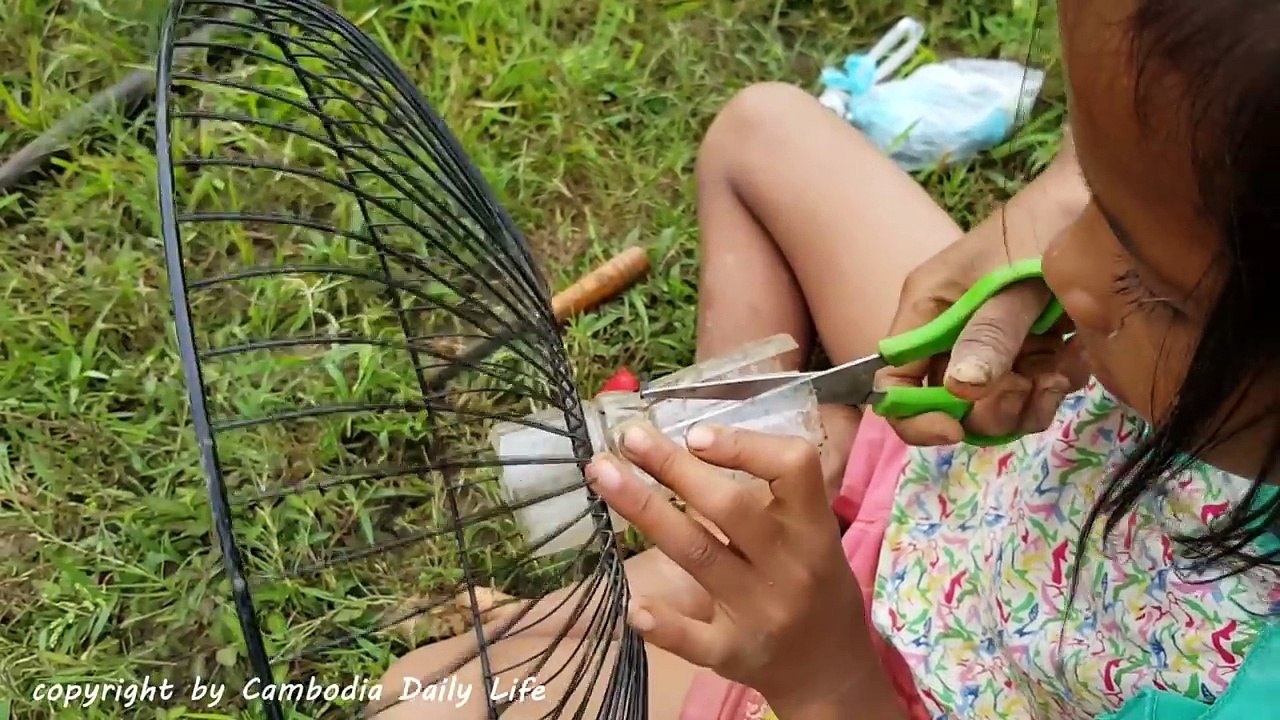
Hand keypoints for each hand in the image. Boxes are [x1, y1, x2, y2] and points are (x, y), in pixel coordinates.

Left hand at [585, 423, 899, 717]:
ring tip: (602, 473)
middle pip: (728, 507)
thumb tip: (692, 439)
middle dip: (672, 467)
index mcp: (814, 528)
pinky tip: (632, 605)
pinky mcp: (734, 653)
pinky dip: (663, 622)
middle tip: (628, 436)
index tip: (695, 433)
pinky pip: (693, 638)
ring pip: (697, 553)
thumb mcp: (812, 532)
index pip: (793, 470)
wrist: (829, 666)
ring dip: (644, 510)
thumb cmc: (810, 578)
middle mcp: (789, 566)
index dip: (744, 446)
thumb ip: (768, 493)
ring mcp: (761, 612)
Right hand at [878, 135, 1091, 444]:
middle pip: (950, 403)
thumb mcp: (1015, 280)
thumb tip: (960, 389)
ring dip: (1029, 402)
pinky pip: (1034, 392)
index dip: (915, 416)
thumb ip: (990, 334)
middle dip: (989, 409)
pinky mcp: (1033, 347)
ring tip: (1059, 371)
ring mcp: (994, 342)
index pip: (893, 382)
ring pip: (996, 406)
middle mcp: (953, 332)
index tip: (956, 428)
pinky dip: (1056, 385)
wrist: (1107, 198)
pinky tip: (1076, 356)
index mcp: (928, 310)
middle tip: (1028, 385)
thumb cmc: (1046, 225)